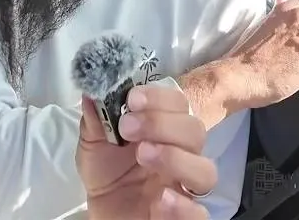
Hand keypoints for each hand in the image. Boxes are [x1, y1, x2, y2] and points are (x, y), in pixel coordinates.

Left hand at [78, 83, 216, 219]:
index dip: (159, 98)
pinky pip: (199, 213)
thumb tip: (92, 92)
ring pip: (206, 170)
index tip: (132, 99)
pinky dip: (183, 206)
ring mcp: (185, 187)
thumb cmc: (105, 172)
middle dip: (161, 123)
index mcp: (164, 130)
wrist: (102, 211)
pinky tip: (160, 199)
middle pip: (195, 131)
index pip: (178, 104)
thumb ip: (96, 120)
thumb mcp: (93, 144)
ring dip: (175, 158)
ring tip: (143, 155)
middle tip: (127, 128)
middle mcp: (182, 154)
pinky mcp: (183, 217)